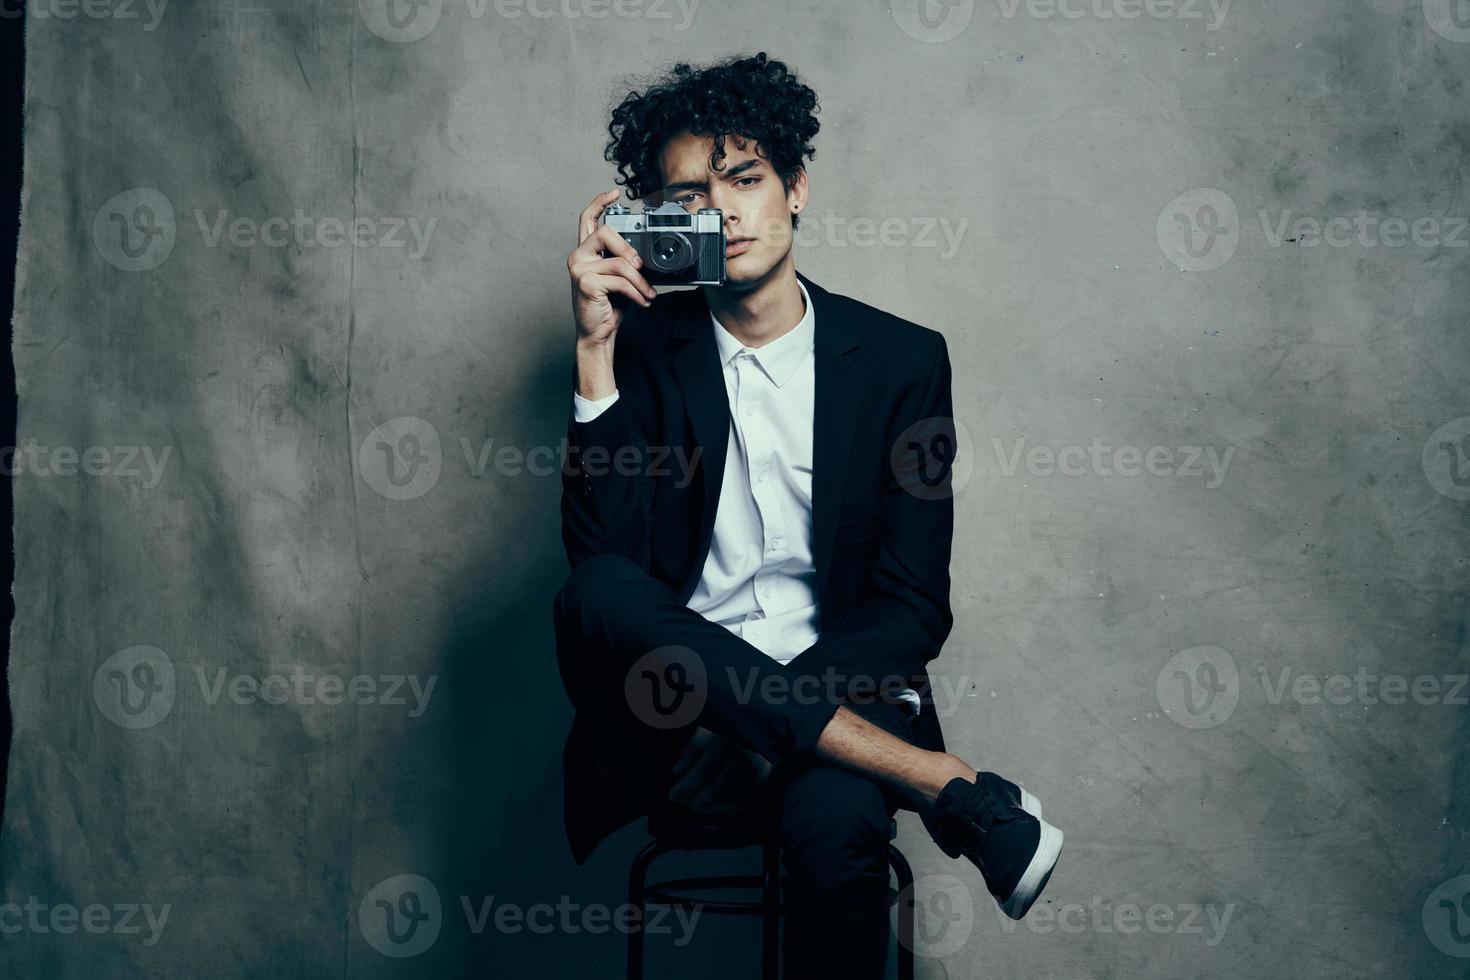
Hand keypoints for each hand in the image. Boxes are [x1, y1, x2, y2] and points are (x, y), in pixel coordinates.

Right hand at [568, 189, 658, 347]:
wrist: (597, 333)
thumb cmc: (608, 305)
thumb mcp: (620, 278)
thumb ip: (626, 261)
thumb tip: (645, 255)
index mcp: (586, 251)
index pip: (588, 218)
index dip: (600, 202)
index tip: (614, 193)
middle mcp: (579, 256)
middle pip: (606, 232)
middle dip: (629, 249)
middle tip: (641, 266)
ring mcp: (579, 268)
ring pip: (619, 262)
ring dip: (640, 281)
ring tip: (648, 293)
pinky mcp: (585, 283)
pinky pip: (619, 280)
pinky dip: (636, 292)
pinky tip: (642, 300)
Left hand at [667, 727, 772, 816]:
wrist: (761, 728)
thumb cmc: (727, 728)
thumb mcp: (707, 729)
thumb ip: (692, 748)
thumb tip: (678, 770)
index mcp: (728, 739)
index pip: (703, 772)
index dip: (686, 788)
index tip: (673, 795)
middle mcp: (746, 756)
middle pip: (715, 790)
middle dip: (694, 799)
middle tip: (682, 800)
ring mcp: (758, 771)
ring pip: (728, 800)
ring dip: (706, 807)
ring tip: (693, 804)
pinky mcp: (763, 782)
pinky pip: (740, 804)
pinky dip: (722, 809)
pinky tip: (710, 807)